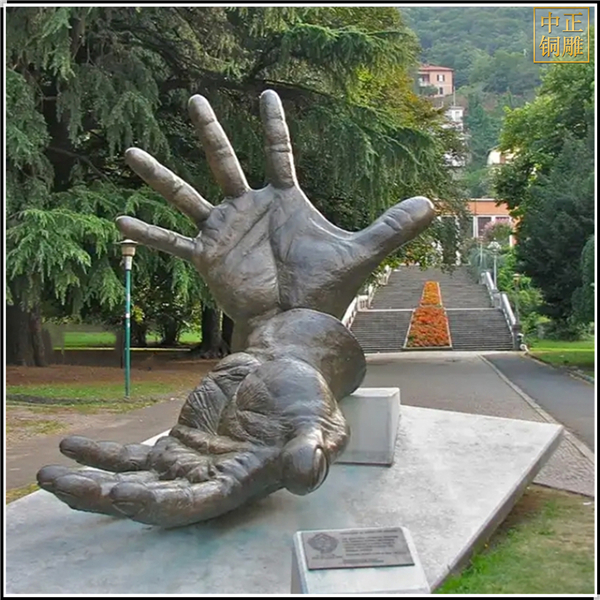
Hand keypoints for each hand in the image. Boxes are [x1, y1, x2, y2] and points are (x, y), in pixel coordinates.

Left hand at [37, 310, 364, 527]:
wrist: (288, 372)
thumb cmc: (307, 399)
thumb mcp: (319, 423)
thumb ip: (312, 450)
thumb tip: (305, 474)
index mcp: (241, 482)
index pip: (196, 503)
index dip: (160, 504)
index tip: (122, 494)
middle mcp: (209, 481)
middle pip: (151, 500)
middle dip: (105, 499)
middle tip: (60, 487)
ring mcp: (188, 463)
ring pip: (133, 481)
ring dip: (91, 483)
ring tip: (49, 476)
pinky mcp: (176, 443)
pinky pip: (132, 456)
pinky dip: (102, 455)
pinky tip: (71, 448)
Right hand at [116, 90, 434, 342]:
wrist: (297, 325)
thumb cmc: (327, 290)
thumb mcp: (361, 252)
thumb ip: (392, 227)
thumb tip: (432, 204)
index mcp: (284, 200)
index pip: (278, 152)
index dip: (273, 124)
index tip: (266, 94)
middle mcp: (248, 209)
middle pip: (224, 159)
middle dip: (209, 130)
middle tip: (193, 98)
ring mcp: (223, 231)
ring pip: (186, 193)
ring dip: (160, 174)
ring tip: (131, 152)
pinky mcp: (205, 257)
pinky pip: (170, 241)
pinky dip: (147, 233)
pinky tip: (119, 220)